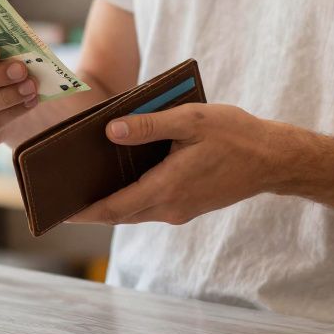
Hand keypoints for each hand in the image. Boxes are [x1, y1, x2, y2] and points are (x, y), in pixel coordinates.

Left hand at [69, 103, 287, 226]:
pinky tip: (121, 179)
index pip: (115, 208)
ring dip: (111, 204)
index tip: (60, 211)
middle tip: (61, 199)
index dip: (85, 212)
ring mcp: (181, 210)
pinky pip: (151, 206)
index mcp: (168, 187)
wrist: (274, 159)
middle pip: (120, 214)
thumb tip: (110, 132)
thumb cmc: (235, 135)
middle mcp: (172, 206)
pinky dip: (131, 198)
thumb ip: (149, 125)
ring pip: (136, 212)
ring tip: (83, 188)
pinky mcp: (189, 206)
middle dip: (90, 210)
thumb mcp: (190, 120)